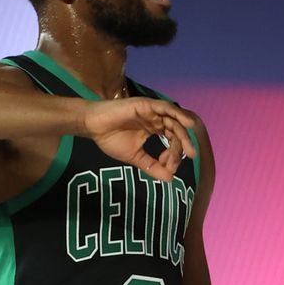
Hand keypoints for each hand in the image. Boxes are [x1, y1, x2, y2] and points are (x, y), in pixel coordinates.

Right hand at [81, 97, 195, 181]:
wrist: (93, 127)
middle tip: (190, 156)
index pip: (172, 140)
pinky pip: (165, 108)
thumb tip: (170, 179)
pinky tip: (186, 123)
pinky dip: (177, 114)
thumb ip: (152, 166)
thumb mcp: (135, 157)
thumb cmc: (110, 138)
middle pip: (176, 130)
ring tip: (190, 146)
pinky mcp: (146, 104)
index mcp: (154, 128)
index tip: (169, 167)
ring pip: (174, 120)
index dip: (174, 154)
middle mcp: (156, 118)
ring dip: (184, 132)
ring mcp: (152, 110)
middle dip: (183, 144)